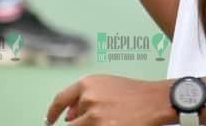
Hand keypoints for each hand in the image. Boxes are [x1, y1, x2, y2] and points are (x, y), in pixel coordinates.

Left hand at [46, 75, 172, 125]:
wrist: (156, 100)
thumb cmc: (135, 92)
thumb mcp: (107, 85)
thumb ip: (85, 97)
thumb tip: (68, 116)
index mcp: (87, 83)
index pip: (60, 100)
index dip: (52, 113)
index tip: (49, 120)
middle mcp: (89, 98)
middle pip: (72, 121)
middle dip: (80, 123)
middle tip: (95, 121)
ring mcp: (96, 117)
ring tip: (111, 119)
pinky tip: (112, 123)